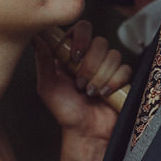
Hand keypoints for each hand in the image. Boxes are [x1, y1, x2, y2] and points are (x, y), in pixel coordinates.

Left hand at [34, 21, 130, 139]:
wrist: (87, 132)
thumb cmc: (66, 112)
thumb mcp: (48, 87)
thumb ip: (43, 61)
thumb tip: (36, 37)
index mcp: (73, 53)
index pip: (82, 29)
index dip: (81, 38)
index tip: (75, 56)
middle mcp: (91, 56)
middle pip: (100, 41)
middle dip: (90, 65)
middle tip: (81, 83)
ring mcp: (108, 66)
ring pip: (113, 55)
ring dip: (100, 76)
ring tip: (90, 92)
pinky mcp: (122, 77)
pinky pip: (125, 69)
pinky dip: (114, 82)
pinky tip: (104, 94)